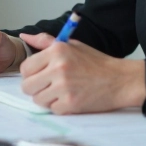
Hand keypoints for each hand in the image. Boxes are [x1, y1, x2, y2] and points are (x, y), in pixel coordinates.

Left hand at [19, 32, 145, 113]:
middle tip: (48, 86)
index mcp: (57, 51)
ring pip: (37, 100)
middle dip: (35, 88)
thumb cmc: (96, 62)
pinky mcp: (71, 104)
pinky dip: (60, 107)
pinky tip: (71, 99)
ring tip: (61, 92)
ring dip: (47, 98)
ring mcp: (64, 87)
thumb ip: (46, 42)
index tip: (40, 75)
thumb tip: (24, 36)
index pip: (25, 68)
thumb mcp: (71, 45)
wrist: (120, 80)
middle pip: (27, 86)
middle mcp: (58, 68)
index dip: (31, 74)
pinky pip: (52, 109)